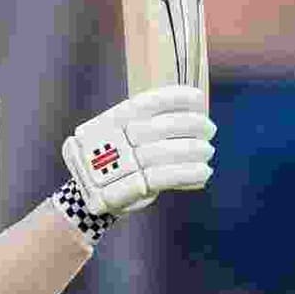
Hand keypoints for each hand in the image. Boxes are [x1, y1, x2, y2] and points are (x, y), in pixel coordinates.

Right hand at [60, 85, 213, 217]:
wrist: (84, 195)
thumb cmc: (114, 160)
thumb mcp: (121, 134)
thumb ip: (148, 124)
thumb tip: (194, 114)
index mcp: (113, 121)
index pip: (148, 103)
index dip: (176, 98)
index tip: (198, 99)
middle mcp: (114, 140)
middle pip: (162, 127)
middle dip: (193, 125)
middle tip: (210, 130)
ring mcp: (119, 165)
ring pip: (166, 153)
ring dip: (195, 151)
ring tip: (208, 151)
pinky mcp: (126, 189)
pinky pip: (164, 178)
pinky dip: (189, 173)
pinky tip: (204, 171)